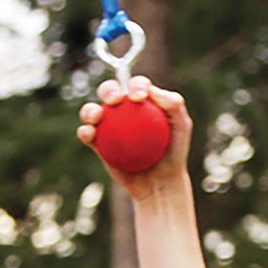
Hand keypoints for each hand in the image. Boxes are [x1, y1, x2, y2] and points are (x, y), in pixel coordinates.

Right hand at [76, 76, 193, 197]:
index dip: (135, 85)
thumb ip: (174, 104)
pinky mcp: (98, 143)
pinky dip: (85, 131)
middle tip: (115, 100)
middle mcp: (123, 110)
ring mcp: (108, 126)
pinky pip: (87, 134)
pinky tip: (89, 133)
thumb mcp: (182, 126)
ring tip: (96, 117)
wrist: (161, 182)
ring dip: (89, 110)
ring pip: (92, 111)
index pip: (136, 85)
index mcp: (141, 101)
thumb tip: (151, 90)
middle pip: (110, 91)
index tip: (139, 98)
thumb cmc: (174, 152)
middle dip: (108, 89)